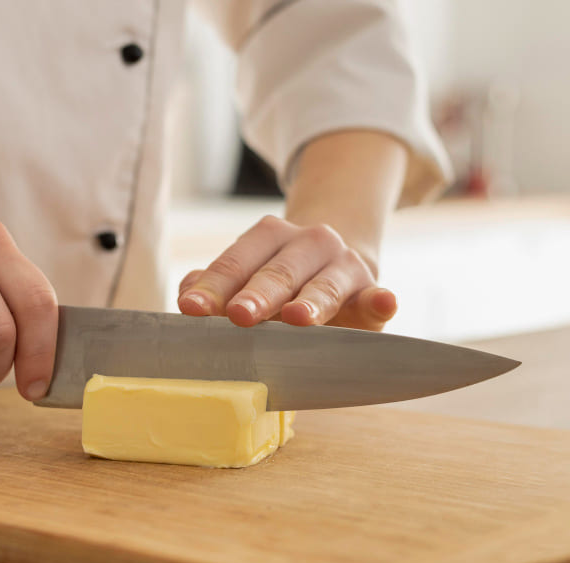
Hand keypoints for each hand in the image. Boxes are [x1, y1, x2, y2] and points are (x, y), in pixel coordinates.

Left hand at [176, 215, 396, 331]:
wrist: (337, 273)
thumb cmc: (279, 284)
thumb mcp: (246, 280)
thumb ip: (214, 288)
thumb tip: (187, 295)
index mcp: (267, 236)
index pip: (235, 263)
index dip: (212, 288)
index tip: (191, 309)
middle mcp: (307, 242)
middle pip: (277, 272)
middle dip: (258, 295)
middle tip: (238, 315)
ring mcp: (343, 265)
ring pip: (324, 285)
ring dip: (312, 302)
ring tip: (297, 318)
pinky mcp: (371, 292)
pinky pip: (376, 297)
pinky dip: (380, 300)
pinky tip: (383, 303)